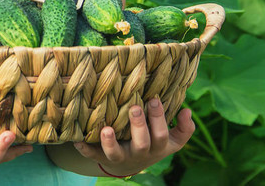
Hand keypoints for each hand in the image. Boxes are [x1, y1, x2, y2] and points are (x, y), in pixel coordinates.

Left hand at [73, 97, 194, 176]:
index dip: (159, 119)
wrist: (131, 166)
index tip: (154, 99)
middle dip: (138, 125)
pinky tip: (77, 139)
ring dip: (110, 142)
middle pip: (141, 143)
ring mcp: (120, 157)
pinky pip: (93, 155)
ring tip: (106, 129)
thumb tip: (187, 111)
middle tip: (135, 107)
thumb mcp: (172, 141)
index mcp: (156, 147)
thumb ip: (184, 128)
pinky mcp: (103, 158)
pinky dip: (85, 149)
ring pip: (115, 153)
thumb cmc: (152, 144)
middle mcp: (139, 153)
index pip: (161, 135)